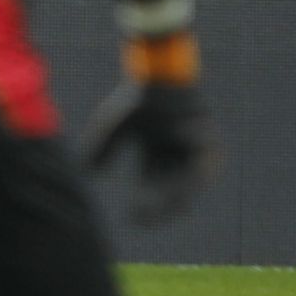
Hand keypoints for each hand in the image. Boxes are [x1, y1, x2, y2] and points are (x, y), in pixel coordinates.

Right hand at [82, 78, 210, 223]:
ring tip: (166, 206)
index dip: (144, 204)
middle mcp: (175, 155)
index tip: (133, 219)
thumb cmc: (135, 98)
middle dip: (160, 207)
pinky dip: (193, 176)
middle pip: (171, 189)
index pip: (152, 186)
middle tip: (148, 219)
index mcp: (155, 154)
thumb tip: (86, 172)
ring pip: (188, 182)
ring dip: (177, 196)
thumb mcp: (112, 126)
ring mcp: (193, 149)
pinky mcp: (209, 142)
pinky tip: (180, 186)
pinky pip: (204, 167)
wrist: (160, 76)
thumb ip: (102, 148)